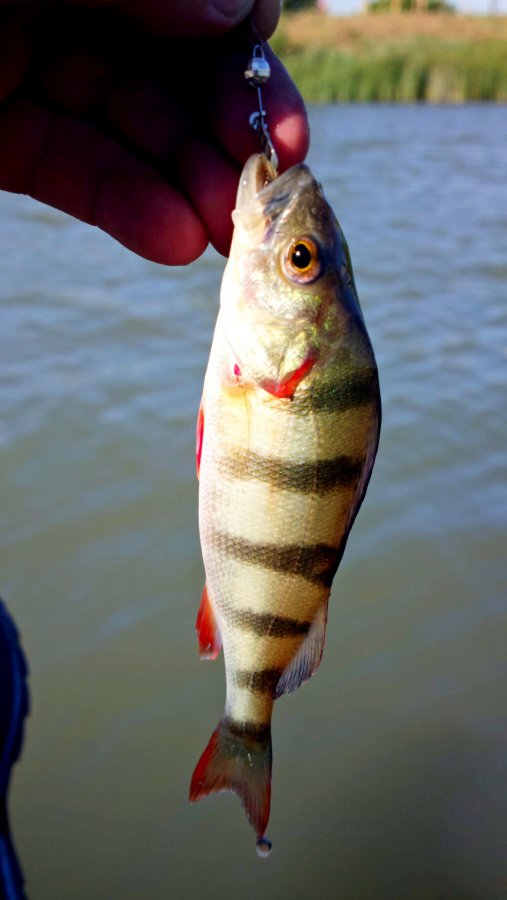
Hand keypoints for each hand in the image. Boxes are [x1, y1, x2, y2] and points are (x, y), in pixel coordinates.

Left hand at [0, 1, 308, 263]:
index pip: (200, 8)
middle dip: (226, 140)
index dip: (248, 68)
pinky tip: (173, 241)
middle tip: (270, 198)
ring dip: (188, 188)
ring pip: (131, 132)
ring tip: (226, 241)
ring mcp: (32, 68)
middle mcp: (74, 7)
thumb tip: (247, 14)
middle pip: (174, 76)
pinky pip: (71, 168)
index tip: (286, 130)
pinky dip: (126, 206)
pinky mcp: (3, 136)